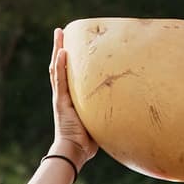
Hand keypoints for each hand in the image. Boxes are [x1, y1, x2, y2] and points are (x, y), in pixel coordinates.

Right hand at [48, 27, 97, 164]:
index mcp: (70, 98)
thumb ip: (106, 111)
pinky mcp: (60, 101)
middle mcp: (63, 95)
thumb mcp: (99, 121)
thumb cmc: (87, 142)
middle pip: (59, 66)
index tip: (71, 44)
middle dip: (60, 47)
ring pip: (57, 68)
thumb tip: (127, 108)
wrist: (74, 152)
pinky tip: (62, 51)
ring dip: (57, 49)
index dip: (68, 59)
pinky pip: (60, 79)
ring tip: (59, 33)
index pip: (68, 74)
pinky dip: (61, 64)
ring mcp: (60, 97)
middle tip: (62, 31)